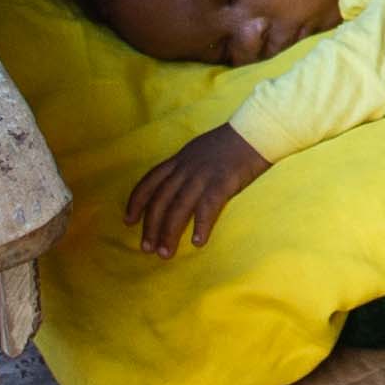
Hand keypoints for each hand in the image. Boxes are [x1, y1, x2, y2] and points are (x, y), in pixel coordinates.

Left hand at [126, 126, 267, 257]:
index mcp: (179, 160)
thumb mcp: (199, 150)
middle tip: (146, 248)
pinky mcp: (221, 182)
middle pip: (161, 200)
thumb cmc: (232, 143)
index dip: (136, 202)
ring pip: (178, 207)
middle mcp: (186, 168)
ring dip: (169, 232)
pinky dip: (200, 225)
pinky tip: (198, 241)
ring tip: (165, 253)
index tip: (128, 221)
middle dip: (151, 226)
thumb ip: (186, 167)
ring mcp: (202, 175)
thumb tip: (177, 187)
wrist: (256, 130)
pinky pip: (206, 207)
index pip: (150, 182)